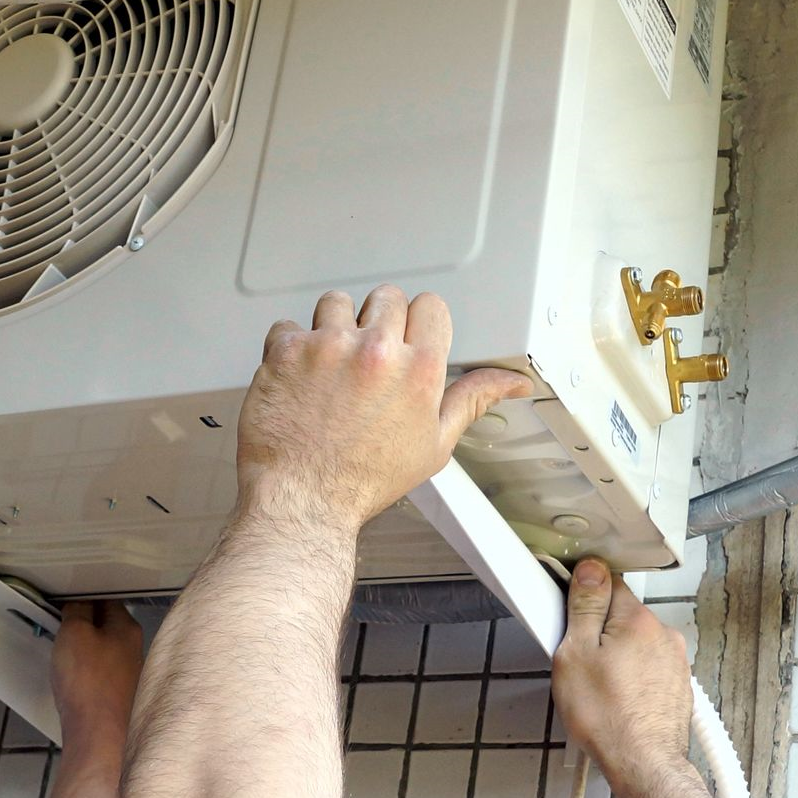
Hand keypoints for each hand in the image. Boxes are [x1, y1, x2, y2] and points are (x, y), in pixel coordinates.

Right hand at [51, 601, 143, 750]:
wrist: (99, 736)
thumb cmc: (87, 680)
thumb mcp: (74, 633)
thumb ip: (76, 610)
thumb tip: (80, 602)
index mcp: (127, 628)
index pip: (106, 599)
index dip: (82, 596)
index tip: (63, 601)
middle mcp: (134, 649)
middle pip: (107, 625)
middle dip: (83, 624)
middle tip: (59, 625)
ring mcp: (129, 675)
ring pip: (103, 650)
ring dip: (84, 648)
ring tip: (62, 651)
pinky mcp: (120, 697)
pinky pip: (100, 673)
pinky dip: (86, 670)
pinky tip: (73, 678)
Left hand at [237, 286, 531, 526]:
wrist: (303, 500)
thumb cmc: (363, 480)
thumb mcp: (434, 445)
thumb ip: (471, 401)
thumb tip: (510, 383)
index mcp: (419, 369)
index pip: (430, 306)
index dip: (417, 325)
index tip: (406, 342)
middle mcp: (376, 351)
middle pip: (386, 298)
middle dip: (378, 323)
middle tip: (366, 361)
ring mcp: (328, 348)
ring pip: (337, 303)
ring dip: (334, 328)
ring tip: (330, 366)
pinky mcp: (286, 353)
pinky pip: (288, 326)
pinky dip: (290, 348)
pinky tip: (298, 378)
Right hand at [553, 560, 691, 785]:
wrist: (643, 762)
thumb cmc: (606, 716)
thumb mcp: (575, 654)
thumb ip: (583, 607)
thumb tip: (590, 570)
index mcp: (638, 620)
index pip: (607, 584)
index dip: (581, 597)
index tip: (566, 617)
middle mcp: (663, 635)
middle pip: (621, 617)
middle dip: (597, 633)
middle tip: (576, 661)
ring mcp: (674, 662)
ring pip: (634, 645)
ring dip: (615, 657)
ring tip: (595, 688)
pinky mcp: (677, 686)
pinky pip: (646, 669)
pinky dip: (630, 679)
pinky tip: (613, 700)